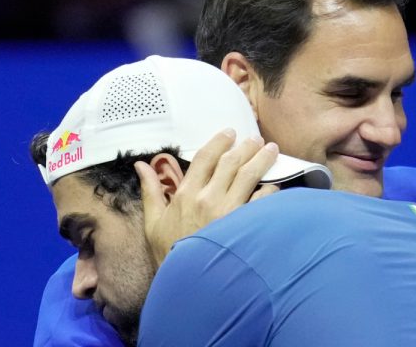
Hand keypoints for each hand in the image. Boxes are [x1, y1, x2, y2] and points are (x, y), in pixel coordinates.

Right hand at [135, 129, 279, 267]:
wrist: (188, 284)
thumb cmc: (169, 254)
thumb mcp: (152, 222)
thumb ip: (150, 191)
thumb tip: (141, 166)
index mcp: (185, 194)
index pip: (204, 158)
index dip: (218, 142)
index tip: (228, 133)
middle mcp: (207, 198)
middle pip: (230, 162)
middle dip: (245, 146)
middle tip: (255, 139)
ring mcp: (228, 211)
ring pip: (248, 175)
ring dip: (261, 159)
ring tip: (271, 150)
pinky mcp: (244, 225)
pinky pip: (262, 200)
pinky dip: (270, 190)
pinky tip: (274, 184)